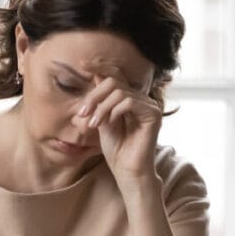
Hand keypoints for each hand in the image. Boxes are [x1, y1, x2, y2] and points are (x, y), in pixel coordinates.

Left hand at [72, 62, 161, 182]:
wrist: (126, 170)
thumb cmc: (115, 149)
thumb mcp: (101, 119)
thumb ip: (100, 100)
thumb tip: (94, 76)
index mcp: (129, 98)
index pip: (115, 75)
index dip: (99, 66)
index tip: (81, 64)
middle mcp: (141, 98)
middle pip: (114, 81)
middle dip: (94, 95)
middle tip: (82, 113)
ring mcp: (149, 105)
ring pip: (120, 91)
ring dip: (101, 107)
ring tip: (93, 124)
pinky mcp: (153, 114)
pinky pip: (129, 101)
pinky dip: (113, 111)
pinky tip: (106, 124)